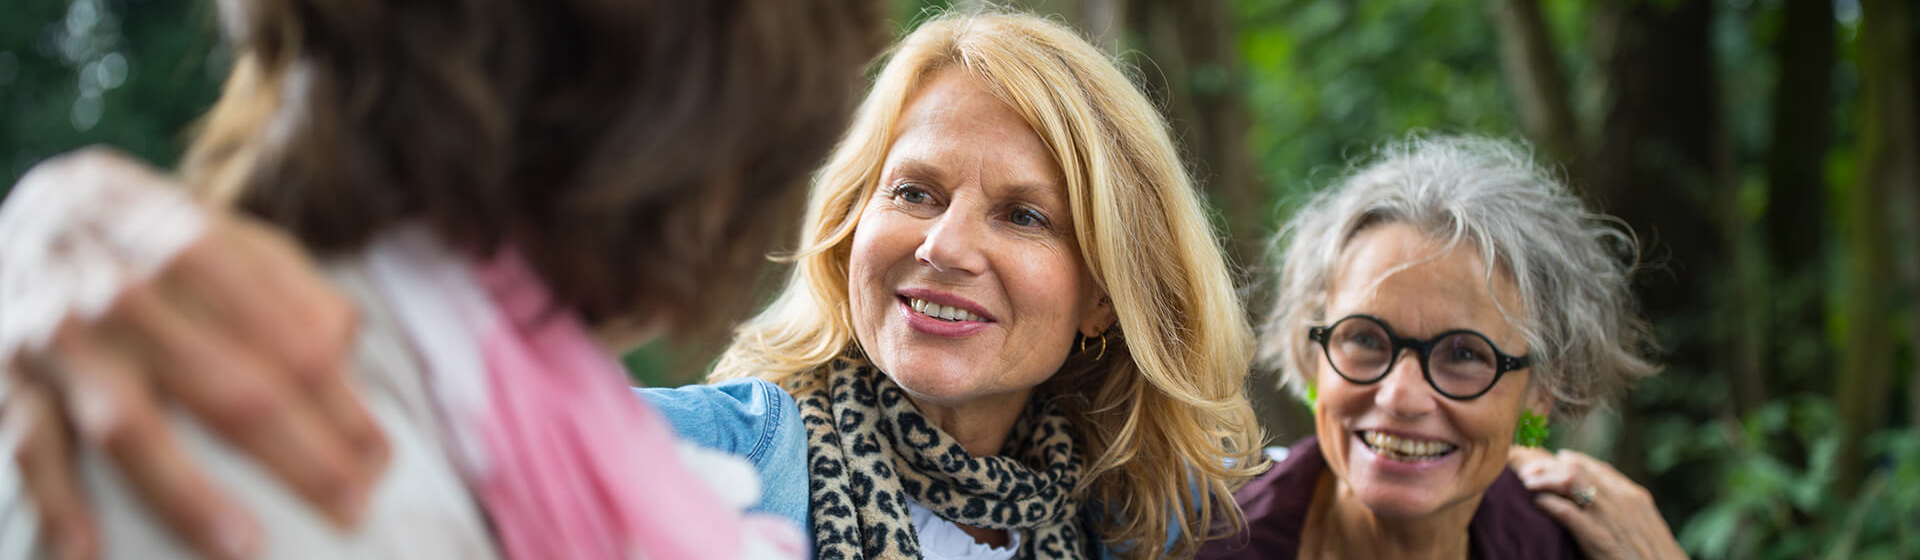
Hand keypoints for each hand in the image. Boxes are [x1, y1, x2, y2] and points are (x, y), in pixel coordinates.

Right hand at [1, 148, 385, 559]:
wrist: (20, 211)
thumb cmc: (148, 238)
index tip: (380, 458)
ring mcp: (57, 338)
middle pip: (226, 387)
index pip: (284, 339)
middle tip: (352, 508)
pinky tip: (87, 556)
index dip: (339, 403)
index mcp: (189, 244)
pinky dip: (57, 503)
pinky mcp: (4, 379)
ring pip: (130, 424)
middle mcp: (123, 290)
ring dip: (189, 493)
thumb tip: (348, 343)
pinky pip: (31, 447)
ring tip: (245, 548)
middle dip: (298, 456)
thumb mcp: (223, 230)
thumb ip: (289, 282)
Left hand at [1510, 447, 1688, 559]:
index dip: (1563, 461)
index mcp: (1632, 496)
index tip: (1543, 463)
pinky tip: (1535, 504)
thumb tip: (1592, 502)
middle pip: (1576, 467)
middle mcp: (1623, 500)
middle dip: (1545, 464)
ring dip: (1543, 479)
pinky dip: (1548, 504)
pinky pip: (1569, 513)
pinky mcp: (1601, 540)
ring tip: (1525, 482)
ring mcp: (1612, 518)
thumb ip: (1621, 512)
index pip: (1592, 466)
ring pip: (1571, 481)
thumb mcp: (1641, 528)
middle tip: (1523, 469)